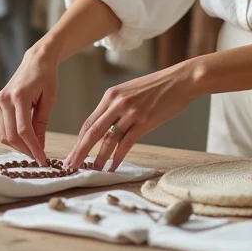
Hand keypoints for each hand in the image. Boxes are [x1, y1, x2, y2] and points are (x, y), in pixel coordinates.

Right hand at [0, 45, 58, 165]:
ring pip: (3, 136)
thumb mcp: (49, 100)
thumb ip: (42, 124)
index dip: (33, 148)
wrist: (35, 61)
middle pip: (11, 136)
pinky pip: (1, 129)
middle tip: (39, 157)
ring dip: (18, 146)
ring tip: (33, 149)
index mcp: (19, 96)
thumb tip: (40, 146)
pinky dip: (12, 138)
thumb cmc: (46, 78)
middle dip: (26, 150)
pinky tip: (25, 139)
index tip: (43, 159)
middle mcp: (4, 100)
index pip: (24, 130)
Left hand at [65, 61, 200, 171]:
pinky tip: (113, 166)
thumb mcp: (130, 91)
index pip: (89, 121)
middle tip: (71, 165)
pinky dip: (117, 157)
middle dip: (80, 151)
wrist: (180, 80)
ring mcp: (130, 112)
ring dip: (99, 157)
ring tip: (93, 170)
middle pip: (92, 131)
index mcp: (111, 95)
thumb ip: (117, 107)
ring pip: (108, 139)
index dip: (80, 140)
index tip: (74, 152)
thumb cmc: (157, 87)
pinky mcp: (144, 121)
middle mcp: (117, 103)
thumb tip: (106, 128)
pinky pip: (126, 143)